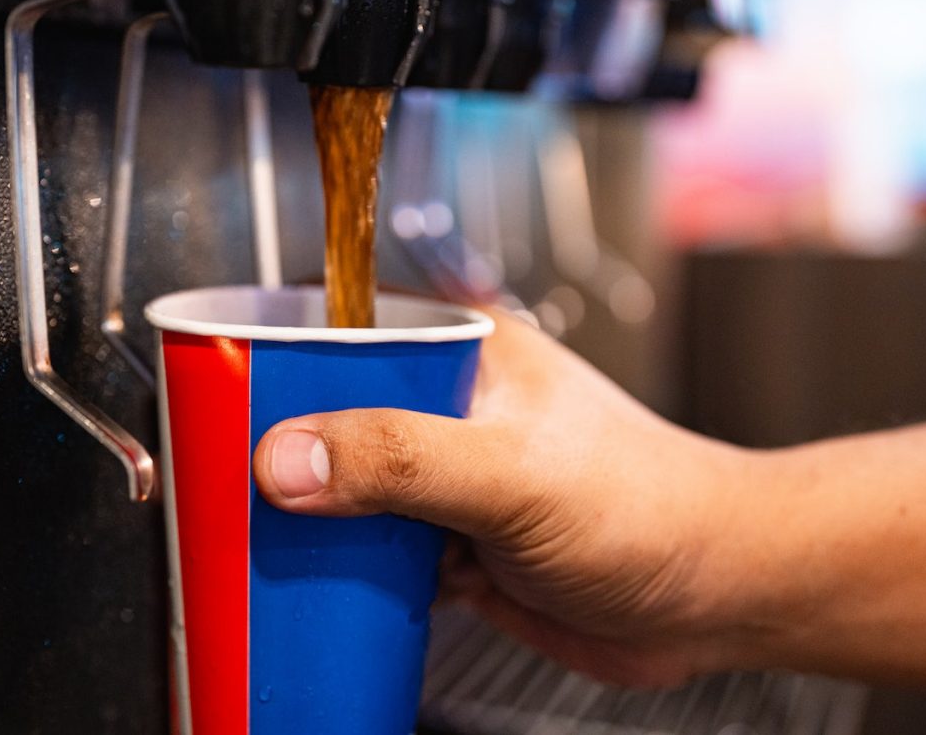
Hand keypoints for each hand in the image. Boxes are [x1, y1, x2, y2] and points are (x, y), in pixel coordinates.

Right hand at [251, 310, 748, 687]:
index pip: (340, 330)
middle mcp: (450, 408)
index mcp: (462, 354)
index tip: (213, 396)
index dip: (270, 357)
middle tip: (223, 487)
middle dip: (281, 455)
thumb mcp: (512, 472)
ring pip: (348, 490)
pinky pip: (376, 552)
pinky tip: (327, 589)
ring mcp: (452, 478)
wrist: (712, 596)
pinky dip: (347, 573)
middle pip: (329, 416)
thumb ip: (400, 460)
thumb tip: (287, 460)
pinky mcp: (458, 543)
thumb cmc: (648, 505)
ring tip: (262, 544)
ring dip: (311, 522)